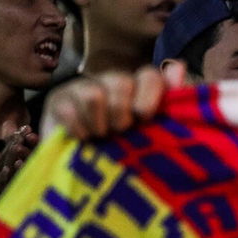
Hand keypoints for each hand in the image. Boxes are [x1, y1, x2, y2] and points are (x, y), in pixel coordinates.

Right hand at [0, 123, 36, 229]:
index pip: (6, 153)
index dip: (14, 140)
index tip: (25, 127)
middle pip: (5, 157)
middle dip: (15, 142)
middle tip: (24, 129)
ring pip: (3, 169)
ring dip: (10, 156)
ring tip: (18, 143)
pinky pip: (1, 186)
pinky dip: (4, 177)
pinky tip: (9, 168)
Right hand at [42, 64, 182, 141]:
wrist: (86, 171)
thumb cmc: (129, 150)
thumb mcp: (155, 133)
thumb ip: (171, 103)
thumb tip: (178, 66)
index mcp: (142, 90)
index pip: (149, 75)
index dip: (149, 94)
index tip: (144, 117)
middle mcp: (115, 83)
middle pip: (120, 82)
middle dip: (121, 114)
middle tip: (120, 131)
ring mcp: (85, 88)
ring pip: (93, 95)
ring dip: (99, 124)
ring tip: (101, 136)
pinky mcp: (59, 99)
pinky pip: (68, 109)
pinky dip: (78, 129)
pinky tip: (82, 138)